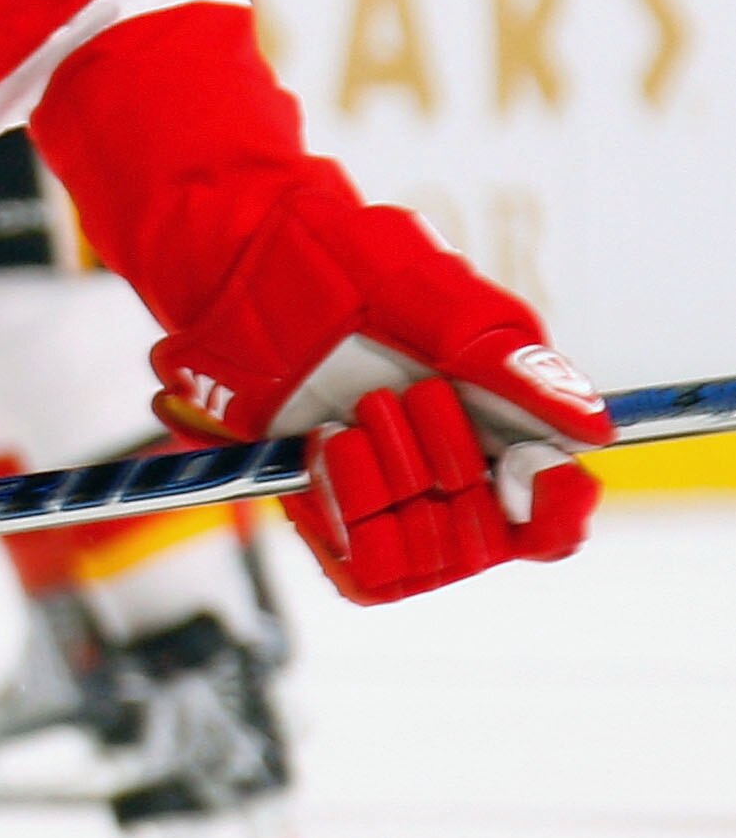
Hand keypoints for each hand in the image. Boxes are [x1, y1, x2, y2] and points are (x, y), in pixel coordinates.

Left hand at [151, 194, 611, 604]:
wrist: (245, 272)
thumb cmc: (348, 271)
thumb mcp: (439, 301)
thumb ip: (514, 367)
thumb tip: (593, 429)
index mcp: (502, 437)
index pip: (554, 523)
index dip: (552, 507)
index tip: (523, 464)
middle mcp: (453, 487)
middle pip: (490, 539)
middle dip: (451, 463)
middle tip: (411, 394)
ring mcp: (393, 512)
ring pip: (427, 553)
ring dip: (393, 474)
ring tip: (356, 413)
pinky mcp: (334, 530)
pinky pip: (365, 565)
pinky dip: (347, 502)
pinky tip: (328, 444)